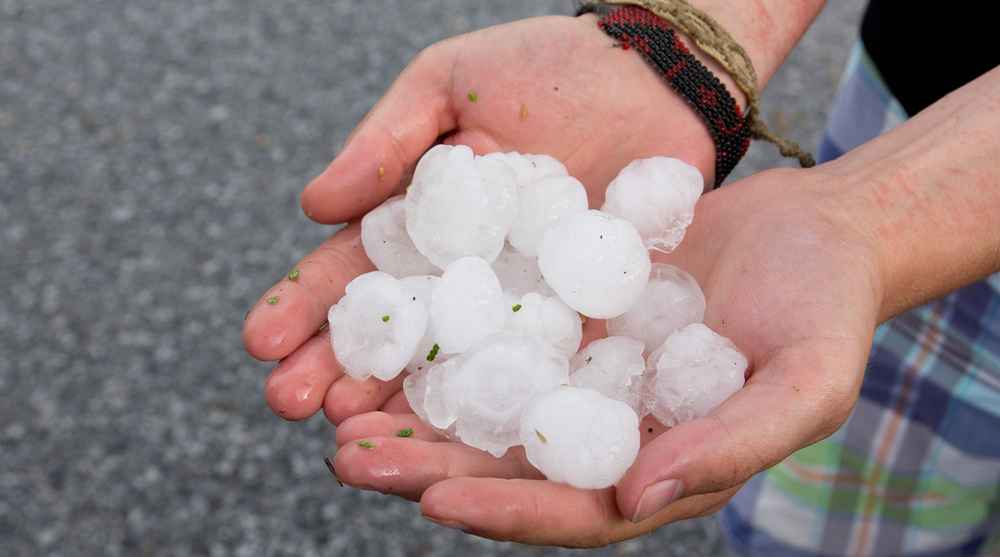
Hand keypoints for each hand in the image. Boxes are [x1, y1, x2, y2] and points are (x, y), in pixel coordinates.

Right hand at [243, 14, 724, 422]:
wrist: (653, 76)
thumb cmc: (545, 67)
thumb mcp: (447, 84)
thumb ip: (384, 143)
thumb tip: (312, 206)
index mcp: (421, 224)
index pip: (351, 272)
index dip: (305, 306)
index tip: (260, 341)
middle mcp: (462, 275)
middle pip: (392, 333)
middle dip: (335, 370)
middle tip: (289, 404)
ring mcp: (519, 303)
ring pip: (450, 365)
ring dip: (398, 404)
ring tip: (350, 433)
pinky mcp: (581, 318)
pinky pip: (535, 366)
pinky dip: (496, 402)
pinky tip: (455, 434)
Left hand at [328, 166, 883, 546]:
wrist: (816, 231)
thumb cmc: (826, 314)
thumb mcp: (807, 384)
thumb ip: (733, 444)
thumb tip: (638, 500)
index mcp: (658, 469)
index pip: (572, 510)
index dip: (504, 510)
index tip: (434, 501)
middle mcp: (608, 430)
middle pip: (508, 465)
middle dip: (428, 470)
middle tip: (349, 459)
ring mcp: (583, 372)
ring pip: (488, 403)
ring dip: (416, 411)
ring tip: (340, 411)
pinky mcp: (568, 313)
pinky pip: (498, 330)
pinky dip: (446, 338)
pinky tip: (393, 329)